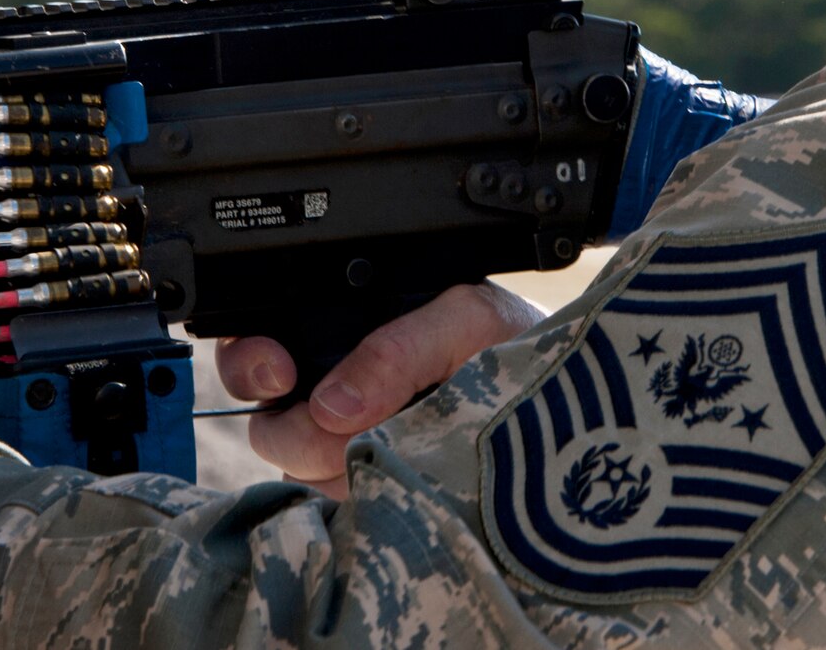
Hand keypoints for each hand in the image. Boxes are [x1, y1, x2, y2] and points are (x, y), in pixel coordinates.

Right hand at [216, 283, 540, 499]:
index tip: (279, 373)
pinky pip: (341, 506)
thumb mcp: (472, 318)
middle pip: (268, 420)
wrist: (574, 413)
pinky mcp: (370, 498)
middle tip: (343, 428)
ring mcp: (348, 453)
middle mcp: (336, 392)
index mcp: (349, 331)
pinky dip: (370, 493)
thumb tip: (333, 404)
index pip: (263, 345)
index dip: (252, 362)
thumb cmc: (519, 348)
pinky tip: (412, 472)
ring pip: (302, 472)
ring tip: (409, 442)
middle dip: (294, 428)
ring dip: (343, 464)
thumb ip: (402, 346)